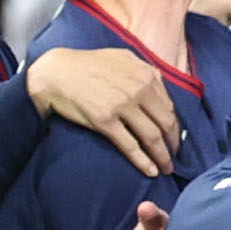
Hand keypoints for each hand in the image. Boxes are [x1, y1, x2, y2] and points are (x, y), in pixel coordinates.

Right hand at [27, 48, 185, 175]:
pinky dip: (143, 161)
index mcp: (145, 75)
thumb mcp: (121, 58)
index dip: (174, 127)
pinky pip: (130, 145)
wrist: (56, 72)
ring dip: (162, 157)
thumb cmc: (87, 65)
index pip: (169, 107)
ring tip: (166, 169)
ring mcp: (122, 105)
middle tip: (174, 158)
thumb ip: (143, 70)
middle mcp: (138, 89)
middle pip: (165, 124)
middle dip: (173, 144)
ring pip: (152, 137)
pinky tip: (150, 171)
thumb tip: (159, 83)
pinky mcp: (105, 121)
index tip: (173, 138)